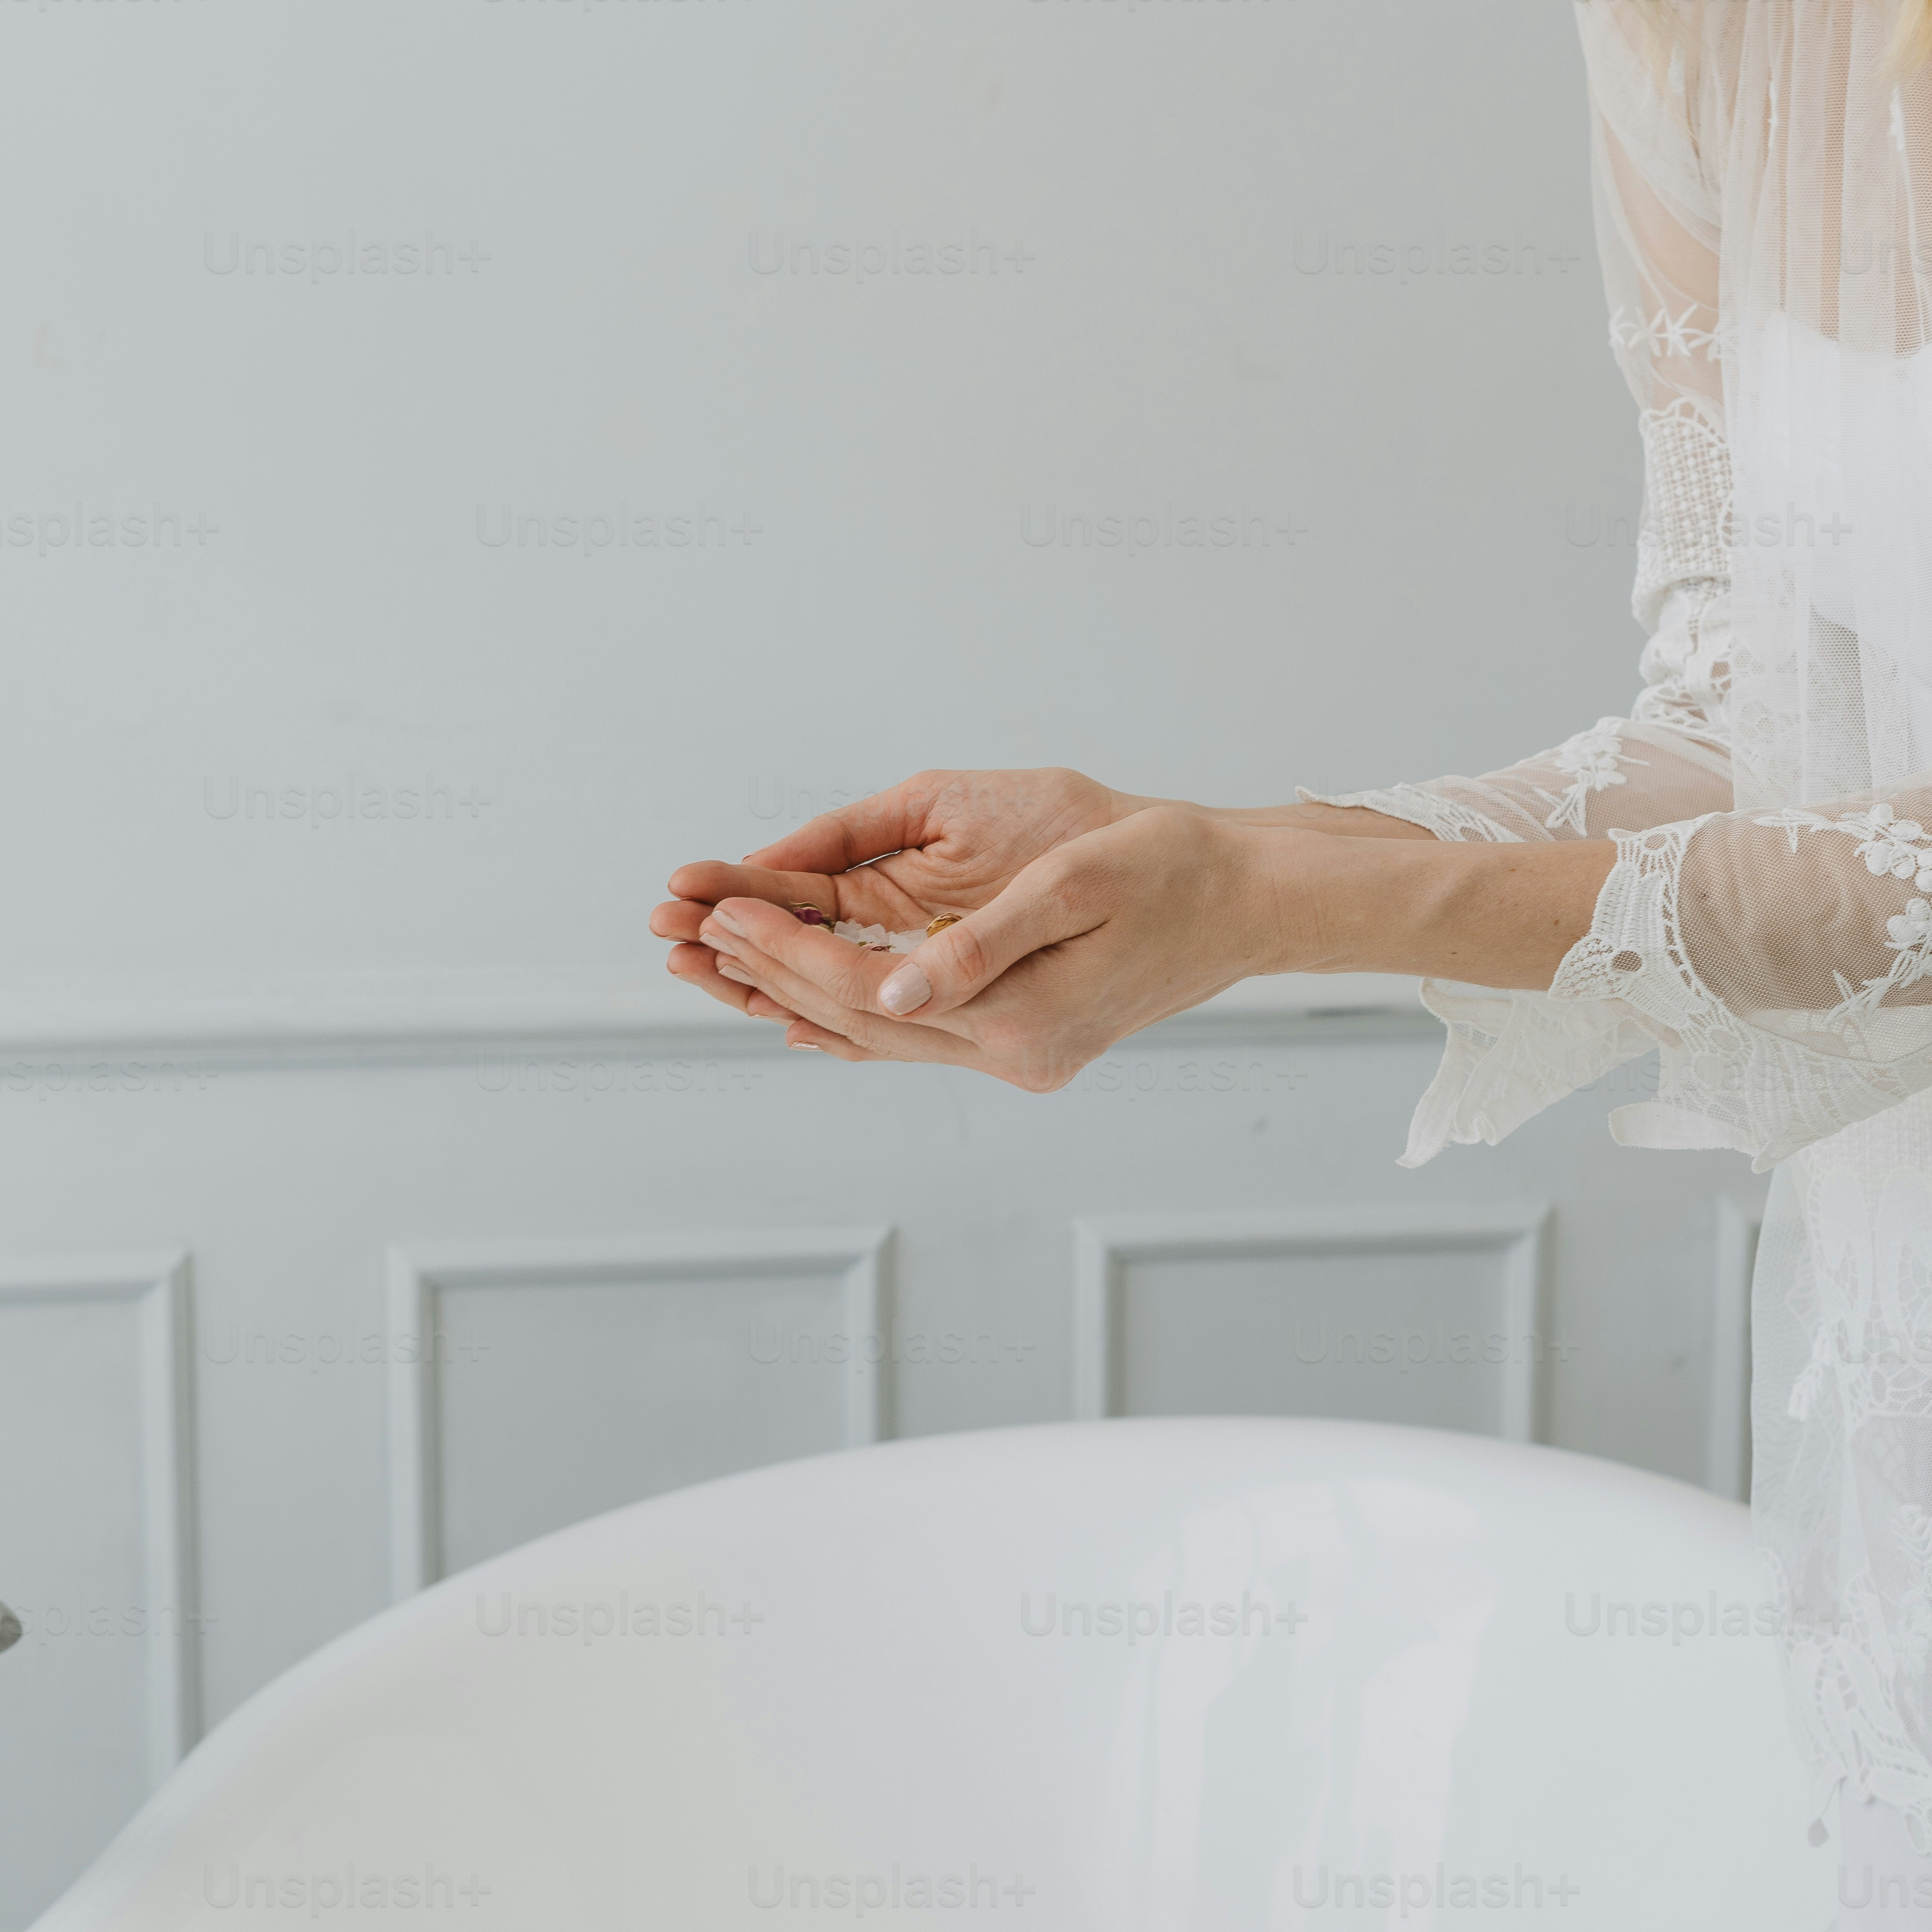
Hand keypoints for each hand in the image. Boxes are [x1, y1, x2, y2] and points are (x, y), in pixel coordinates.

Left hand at [678, 801, 1289, 1083]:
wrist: (1246, 903)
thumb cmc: (1169, 871)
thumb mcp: (1077, 884)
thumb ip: (980, 944)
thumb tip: (890, 989)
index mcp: (1017, 1022)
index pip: (862, 991)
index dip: (784, 948)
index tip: (719, 903)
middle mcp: (1010, 1058)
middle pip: (853, 1019)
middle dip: (766, 972)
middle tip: (686, 929)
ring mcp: (1017, 1060)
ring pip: (874, 1034)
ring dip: (793, 995)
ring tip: (716, 963)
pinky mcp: (1024, 1044)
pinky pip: (911, 1037)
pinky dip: (848, 1016)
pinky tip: (798, 1006)